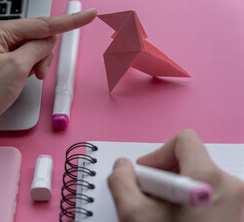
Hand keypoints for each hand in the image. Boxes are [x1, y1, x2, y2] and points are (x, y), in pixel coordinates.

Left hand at [0, 9, 96, 144]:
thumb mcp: (16, 68)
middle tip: (37, 73)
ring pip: (27, 51)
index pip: (40, 23)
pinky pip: (17, 62)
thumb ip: (37, 49)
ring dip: (34, 64)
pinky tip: (20, 81)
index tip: (87, 14)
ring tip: (26, 80)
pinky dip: (25, 70)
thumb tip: (48, 40)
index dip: (68, 21)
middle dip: (42, 54)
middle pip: (33, 37)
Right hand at [108, 129, 243, 221]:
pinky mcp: (238, 217)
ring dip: (174, 193)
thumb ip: (121, 180)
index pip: (184, 140)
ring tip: (163, 216)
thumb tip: (123, 167)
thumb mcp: (134, 215)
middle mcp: (233, 189)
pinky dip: (189, 203)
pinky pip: (210, 197)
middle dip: (164, 177)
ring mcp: (239, 205)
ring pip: (199, 181)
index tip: (145, 176)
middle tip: (150, 200)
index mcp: (211, 179)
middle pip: (191, 161)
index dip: (157, 154)